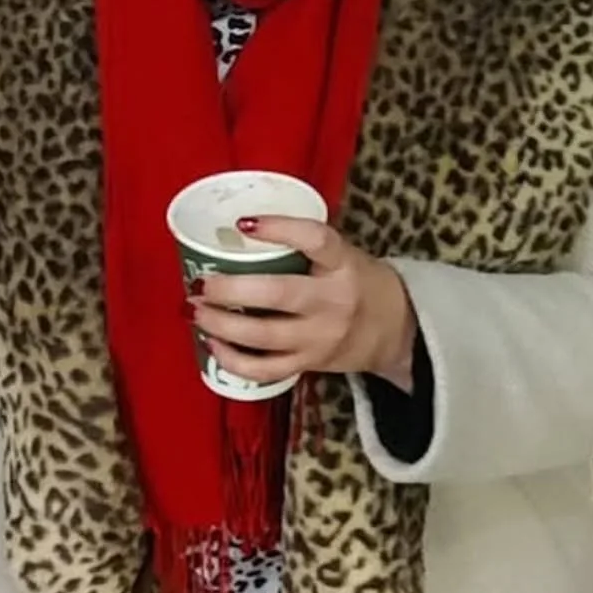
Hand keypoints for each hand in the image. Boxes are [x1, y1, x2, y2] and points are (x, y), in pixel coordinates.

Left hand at [190, 216, 417, 390]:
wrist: (397, 330)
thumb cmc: (358, 281)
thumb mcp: (342, 253)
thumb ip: (302, 243)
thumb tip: (238, 227)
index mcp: (342, 264)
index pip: (315, 239)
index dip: (279, 228)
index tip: (243, 223)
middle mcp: (332, 302)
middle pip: (278, 294)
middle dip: (231, 288)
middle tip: (201, 282)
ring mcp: (320, 338)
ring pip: (265, 336)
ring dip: (222, 324)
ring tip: (195, 310)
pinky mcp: (310, 364)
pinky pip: (266, 370)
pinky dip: (233, 359)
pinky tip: (212, 343)